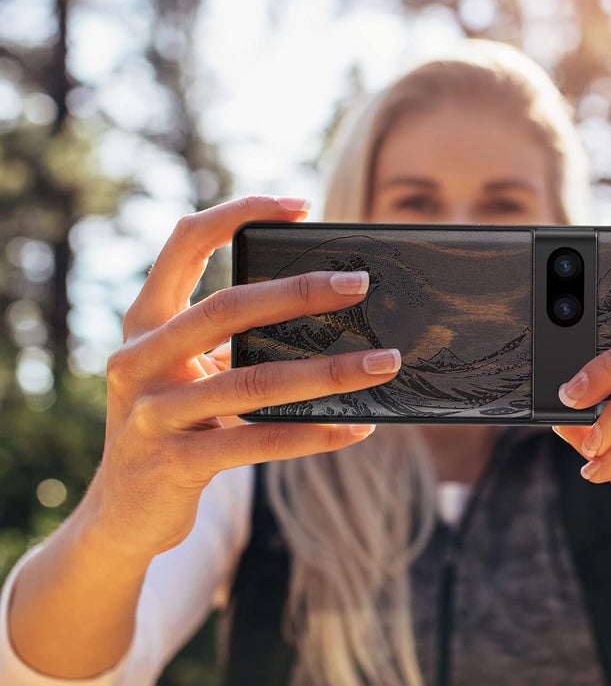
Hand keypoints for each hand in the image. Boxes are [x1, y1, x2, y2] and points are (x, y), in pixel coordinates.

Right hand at [86, 196, 400, 559]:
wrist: (121, 512)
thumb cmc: (172, 423)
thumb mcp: (186, 371)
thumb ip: (229, 341)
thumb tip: (322, 314)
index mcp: (145, 321)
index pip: (186, 243)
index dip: (239, 213)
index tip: (300, 205)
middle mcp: (139, 358)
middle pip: (227, 308)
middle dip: (299, 292)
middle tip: (360, 284)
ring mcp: (152, 413)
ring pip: (254, 381)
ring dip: (329, 371)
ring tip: (383, 362)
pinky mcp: (174, 463)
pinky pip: (258, 442)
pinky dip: (314, 434)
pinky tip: (357, 427)